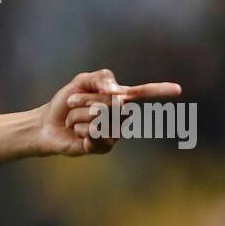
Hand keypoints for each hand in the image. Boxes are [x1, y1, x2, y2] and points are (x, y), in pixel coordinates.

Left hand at [38, 69, 181, 155]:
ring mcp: (113, 133)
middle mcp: (120, 116)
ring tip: (73, 120)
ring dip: (78, 115)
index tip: (178, 90)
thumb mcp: (81, 81)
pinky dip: (79, 129)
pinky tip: (76, 133)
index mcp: (119, 98)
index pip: (144, 93)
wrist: (46, 123)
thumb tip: (118, 92)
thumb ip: (101, 78)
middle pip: (110, 102)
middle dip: (85, 99)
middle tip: (73, 104)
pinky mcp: (102, 147)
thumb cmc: (66, 102)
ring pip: (99, 117)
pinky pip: (94, 133)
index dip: (160, 90)